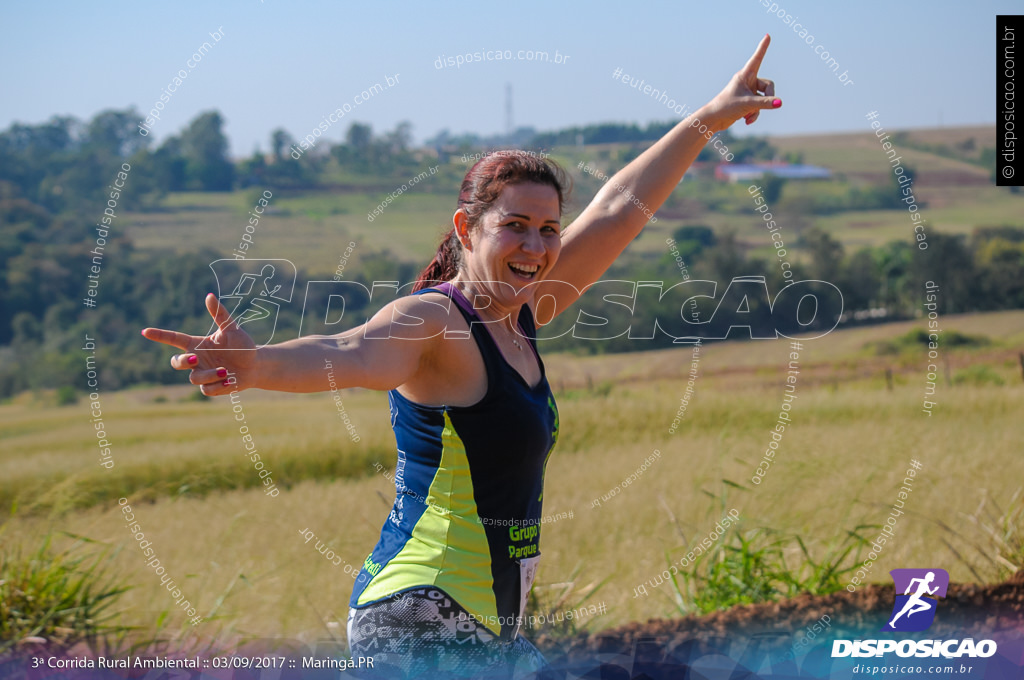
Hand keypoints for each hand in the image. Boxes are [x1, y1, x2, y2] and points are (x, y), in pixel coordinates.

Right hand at [141, 293, 258, 396]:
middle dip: (182, 361)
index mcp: (197, 344)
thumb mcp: (232, 329)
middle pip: (176, 363)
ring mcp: (203, 374)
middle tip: (195, 358)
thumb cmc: (242, 346)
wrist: (256, 365)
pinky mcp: (212, 387)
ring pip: (194, 378)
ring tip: (226, 371)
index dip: (160, 335)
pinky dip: (217, 386)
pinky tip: (230, 380)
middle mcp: (197, 360)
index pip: (174, 339)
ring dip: (209, 374)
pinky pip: (206, 390)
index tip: (145, 331)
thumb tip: (209, 296)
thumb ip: (220, 314)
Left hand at [701, 34, 779, 131]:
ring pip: (764, 98)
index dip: (763, 47)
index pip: (757, 58)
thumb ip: (765, 103)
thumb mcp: (748, 104)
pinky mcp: (747, 102)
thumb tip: (780, 103)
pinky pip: (758, 107)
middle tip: (763, 106)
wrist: (713, 120)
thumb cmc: (726, 107)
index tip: (767, 35)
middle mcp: (747, 81)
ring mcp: (748, 92)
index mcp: (745, 75)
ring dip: (758, 109)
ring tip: (747, 116)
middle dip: (768, 98)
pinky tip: (746, 121)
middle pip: (768, 85)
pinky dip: (754, 114)